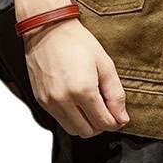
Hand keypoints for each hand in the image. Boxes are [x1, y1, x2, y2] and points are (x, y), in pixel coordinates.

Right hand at [23, 18, 129, 137]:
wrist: (48, 30)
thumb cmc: (77, 42)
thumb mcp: (105, 64)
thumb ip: (115, 93)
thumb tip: (122, 117)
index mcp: (82, 90)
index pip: (103, 122)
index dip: (116, 122)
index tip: (120, 116)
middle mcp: (63, 100)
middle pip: (88, 131)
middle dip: (101, 124)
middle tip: (107, 109)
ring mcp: (49, 102)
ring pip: (73, 130)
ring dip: (86, 124)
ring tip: (92, 105)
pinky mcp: (40, 101)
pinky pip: (60, 120)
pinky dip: (72, 117)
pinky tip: (78, 101)